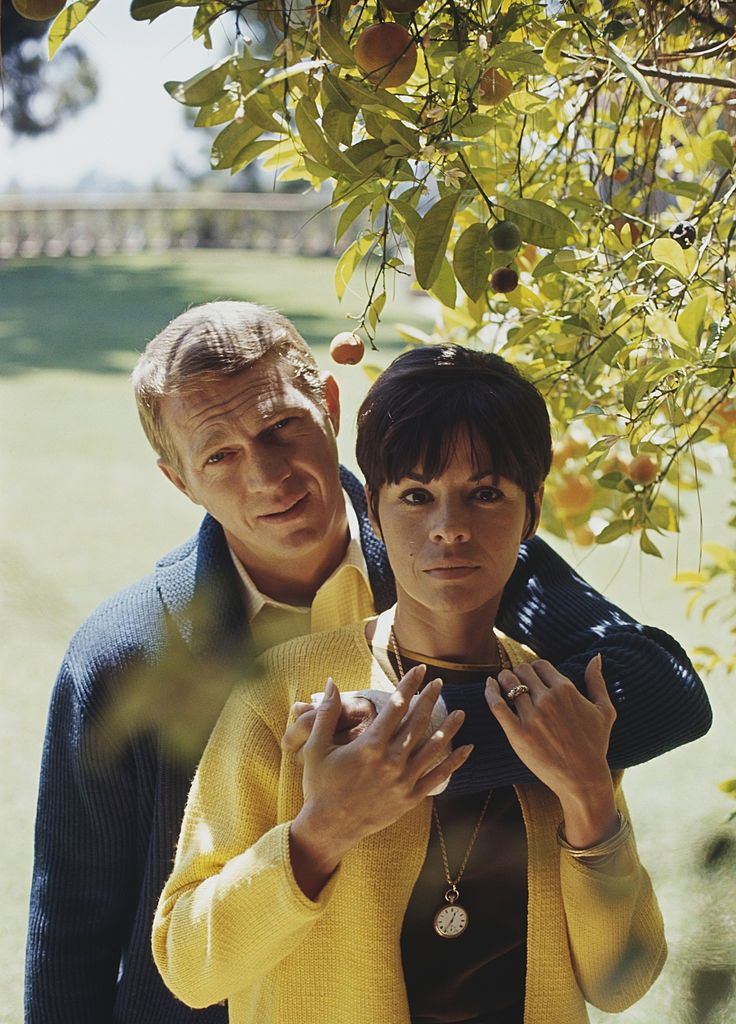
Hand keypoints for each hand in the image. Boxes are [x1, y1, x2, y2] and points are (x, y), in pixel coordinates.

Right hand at [292, 668, 470, 863]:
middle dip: (430, 700)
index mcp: (370, 746)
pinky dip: (454, 762)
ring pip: (433, 748)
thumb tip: (331, 682)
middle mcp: (391, 761)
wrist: (330, 827)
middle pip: (418, 723)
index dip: (409, 685)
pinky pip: (438, 778)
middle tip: (440, 683)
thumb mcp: (316, 747)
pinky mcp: (410, 798)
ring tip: (460, 711)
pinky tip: (467, 749)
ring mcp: (403, 781)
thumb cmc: (320, 785)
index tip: (420, 669)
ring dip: (449, 728)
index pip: (395, 706)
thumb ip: (326, 714)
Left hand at [485, 655, 618, 845]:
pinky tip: (489, 685)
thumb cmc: (596, 745)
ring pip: (508, 683)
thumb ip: (597, 681)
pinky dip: (490, 691)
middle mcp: (548, 699)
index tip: (532, 678)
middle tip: (516, 682)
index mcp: (566, 690)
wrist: (583, 778)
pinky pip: (496, 704)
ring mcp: (532, 716)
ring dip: (503, 679)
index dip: (534, 669)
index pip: (540, 665)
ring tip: (502, 683)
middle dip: (518, 673)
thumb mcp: (604, 711)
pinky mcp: (517, 733)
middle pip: (522, 671)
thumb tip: (596, 656)